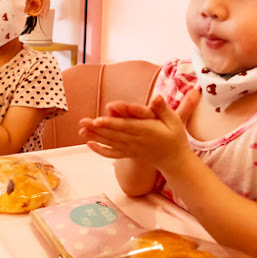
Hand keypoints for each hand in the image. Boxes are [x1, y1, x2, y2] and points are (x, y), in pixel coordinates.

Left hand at [79, 89, 200, 169]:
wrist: (175, 161)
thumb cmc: (175, 137)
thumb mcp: (175, 120)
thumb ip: (163, 109)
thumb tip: (156, 96)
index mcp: (146, 130)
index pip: (125, 126)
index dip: (111, 123)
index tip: (98, 120)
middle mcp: (136, 141)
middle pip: (113, 134)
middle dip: (97, 128)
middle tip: (82, 121)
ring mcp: (131, 149)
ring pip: (110, 143)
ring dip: (95, 136)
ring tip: (81, 130)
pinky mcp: (129, 154)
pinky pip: (112, 154)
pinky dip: (100, 150)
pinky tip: (89, 144)